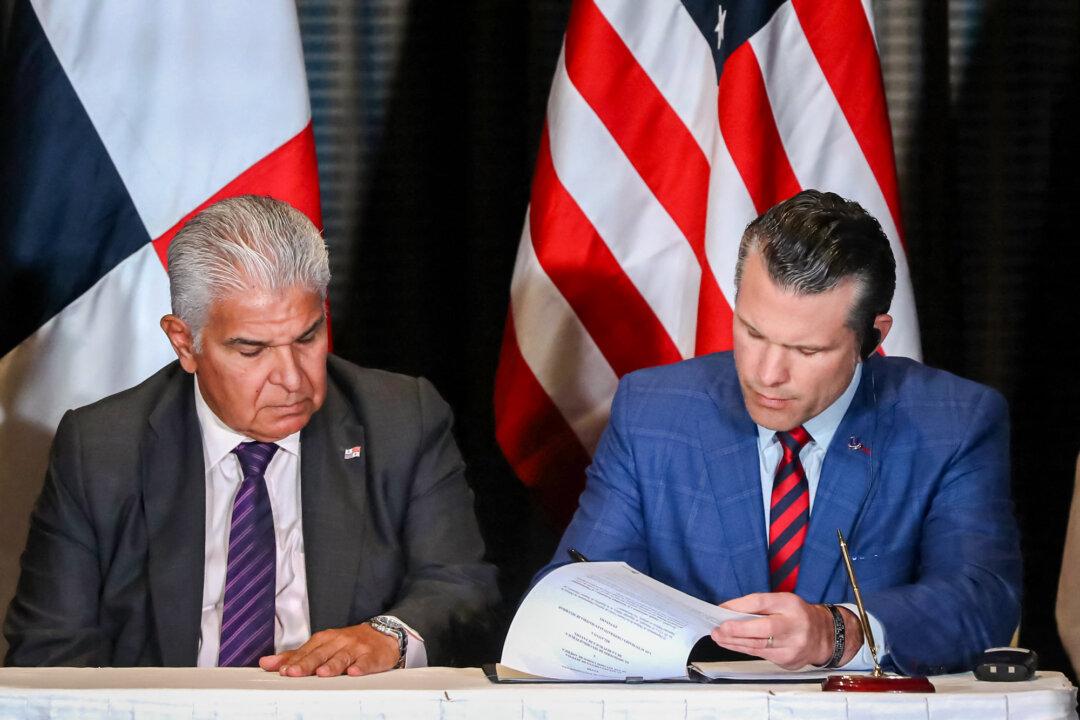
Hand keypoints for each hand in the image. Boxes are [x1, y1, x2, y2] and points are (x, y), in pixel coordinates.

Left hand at [259, 623, 400, 676]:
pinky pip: (366, 662)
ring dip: (332, 665)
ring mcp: (356, 648)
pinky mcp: (373, 656)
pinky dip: (361, 667)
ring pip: (342, 657)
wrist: (383, 635)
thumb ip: (295, 655)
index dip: (294, 660)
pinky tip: (354, 672)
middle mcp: (339, 641)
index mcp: (325, 639)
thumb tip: (266, 663)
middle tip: (294, 673)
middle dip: (307, 663)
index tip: (282, 670)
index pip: (306, 650)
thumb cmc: (347, 644)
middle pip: (321, 653)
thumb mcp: (322, 646)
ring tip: (322, 674)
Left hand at [710, 593, 861, 669]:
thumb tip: (728, 609)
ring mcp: (792, 646)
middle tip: (717, 629)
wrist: (825, 636)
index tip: (721, 610)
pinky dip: (744, 649)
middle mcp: (794, 626)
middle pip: (761, 629)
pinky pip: (761, 655)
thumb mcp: (782, 601)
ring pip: (758, 646)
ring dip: (734, 642)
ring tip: (718, 637)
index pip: (762, 603)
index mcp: (790, 605)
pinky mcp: (788, 661)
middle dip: (735, 630)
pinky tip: (732, 645)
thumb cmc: (798, 615)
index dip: (739, 607)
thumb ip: (758, 604)